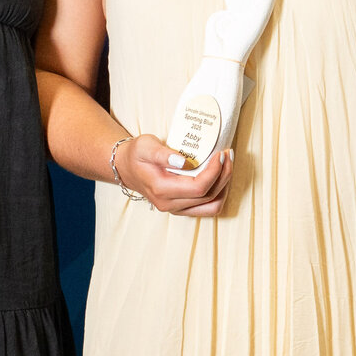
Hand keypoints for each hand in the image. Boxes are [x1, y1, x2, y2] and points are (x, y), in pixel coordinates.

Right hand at [115, 134, 233, 216]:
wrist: (127, 168)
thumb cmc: (137, 155)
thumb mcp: (145, 146)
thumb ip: (162, 154)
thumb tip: (183, 161)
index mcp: (161, 189)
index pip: (198, 188)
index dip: (214, 172)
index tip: (220, 155)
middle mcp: (169, 204)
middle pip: (209, 197)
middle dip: (224, 175)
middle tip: (228, 155)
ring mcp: (176, 209)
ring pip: (212, 206)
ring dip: (225, 186)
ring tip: (228, 165)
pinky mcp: (182, 208)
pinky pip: (208, 207)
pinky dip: (219, 192)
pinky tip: (221, 175)